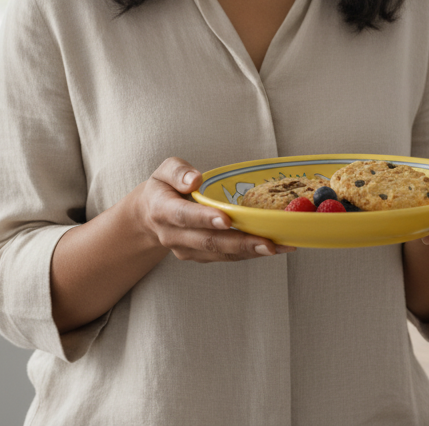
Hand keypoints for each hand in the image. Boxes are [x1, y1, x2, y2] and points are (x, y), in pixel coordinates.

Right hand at [135, 157, 294, 261]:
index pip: (183, 215)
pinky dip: (249, 254)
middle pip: (207, 241)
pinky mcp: (199, 256)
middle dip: (239, 243)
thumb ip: (178, 172)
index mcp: (162, 210)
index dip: (204, 218)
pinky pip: (225, 257)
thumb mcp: (164, 171)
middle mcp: (172, 235)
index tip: (226, 220)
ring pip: (220, 253)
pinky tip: (273, 248)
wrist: (149, 215)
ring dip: (250, 252)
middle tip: (268, 243)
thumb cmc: (164, 187)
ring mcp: (186, 249)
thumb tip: (195, 179)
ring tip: (280, 247)